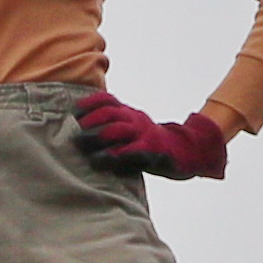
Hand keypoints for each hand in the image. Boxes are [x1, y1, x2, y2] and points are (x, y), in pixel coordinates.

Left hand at [76, 92, 231, 180]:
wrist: (189, 151)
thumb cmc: (151, 144)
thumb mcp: (133, 129)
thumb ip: (113, 128)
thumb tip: (80, 132)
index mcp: (130, 113)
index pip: (107, 101)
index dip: (89, 104)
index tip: (73, 112)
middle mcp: (136, 119)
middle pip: (109, 114)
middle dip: (89, 122)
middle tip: (74, 134)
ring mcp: (145, 133)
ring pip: (118, 130)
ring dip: (98, 137)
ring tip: (82, 146)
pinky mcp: (152, 150)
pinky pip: (133, 151)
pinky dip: (117, 155)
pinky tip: (104, 160)